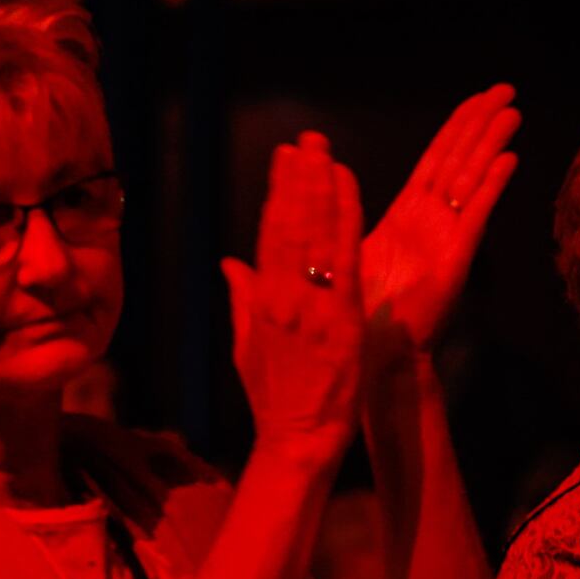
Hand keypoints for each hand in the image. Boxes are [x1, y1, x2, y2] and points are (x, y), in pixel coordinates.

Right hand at [222, 136, 365, 467]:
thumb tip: (230, 264)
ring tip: (326, 151)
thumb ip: (242, 299)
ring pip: (314, 235)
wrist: (300, 439)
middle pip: (290, 226)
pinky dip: (345, 220)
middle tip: (308, 139)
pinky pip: (344, 260)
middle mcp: (284, 298)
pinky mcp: (342, 318)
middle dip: (299, 178)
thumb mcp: (247, 344)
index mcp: (262, 302)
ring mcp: (313, 307)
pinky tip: (349, 189)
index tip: (285, 157)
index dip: (279, 192)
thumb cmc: (277, 397)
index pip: (269, 234)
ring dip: (321, 188)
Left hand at [358, 86, 519, 358]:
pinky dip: (491, 185)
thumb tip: (324, 180)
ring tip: (512, 111)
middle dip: (481, 122)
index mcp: (408, 214)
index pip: (436, 158)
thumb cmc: (361, 310)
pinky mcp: (456, 258)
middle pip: (460, 159)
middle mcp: (432, 219)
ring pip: (471, 178)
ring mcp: (448, 236)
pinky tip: (508, 158)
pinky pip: (476, 213)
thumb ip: (344, 215)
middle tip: (505, 89)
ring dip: (491, 143)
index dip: (457, 126)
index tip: (476, 98)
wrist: (374, 353)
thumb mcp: (347, 249)